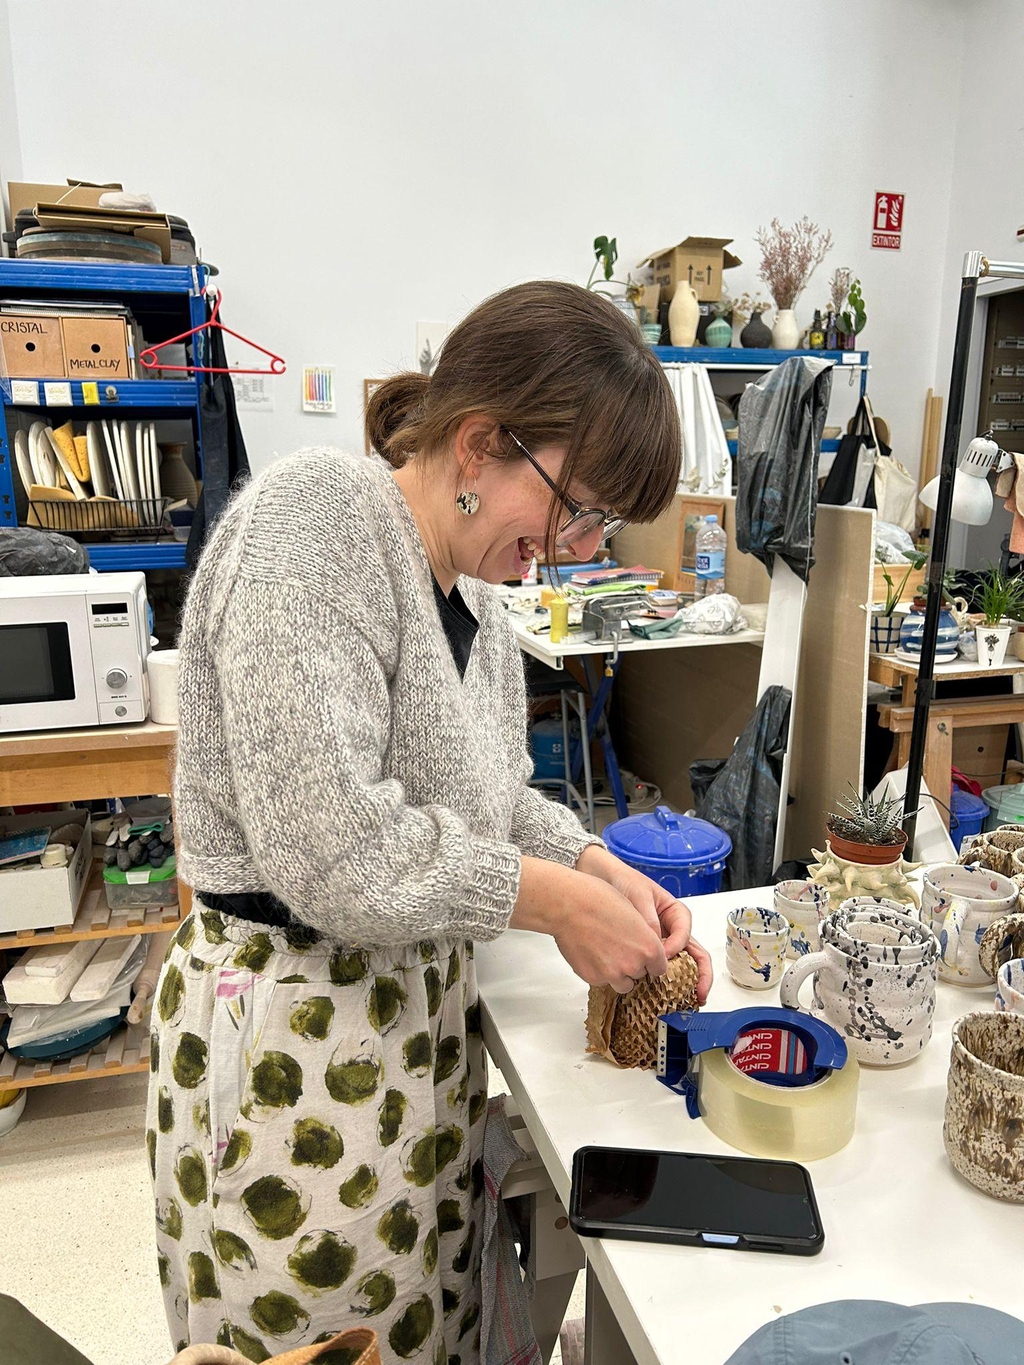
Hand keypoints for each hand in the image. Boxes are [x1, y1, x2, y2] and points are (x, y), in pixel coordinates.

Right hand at [511, 857, 667, 991]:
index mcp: (650, 948)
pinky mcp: (594, 978)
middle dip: (632, 964)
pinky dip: (599, 971)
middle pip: (640, 974)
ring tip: (606, 952)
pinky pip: (602, 981)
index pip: (659, 968)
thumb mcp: (635, 913)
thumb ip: (645, 937)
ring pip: (623, 983)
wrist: (570, 905)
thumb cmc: (599, 900)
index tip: (643, 955)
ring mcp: (613, 974)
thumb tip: (644, 949)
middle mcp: (634, 964)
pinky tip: (592, 952)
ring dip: (618, 973)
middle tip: (619, 946)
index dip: (650, 960)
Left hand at [576, 845, 713, 1003]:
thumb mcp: (638, 896)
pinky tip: (657, 992)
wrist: (601, 879)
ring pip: (680, 965)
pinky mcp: (644, 952)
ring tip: (688, 1000)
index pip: (685, 935)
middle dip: (701, 976)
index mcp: (675, 914)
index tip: (663, 954)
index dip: (676, 947)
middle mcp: (672, 931)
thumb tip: (656, 944)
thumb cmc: (623, 881)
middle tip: (700, 994)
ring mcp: (660, 943)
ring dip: (685, 983)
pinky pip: (656, 967)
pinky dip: (661, 980)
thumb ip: (648, 919)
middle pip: (694, 954)